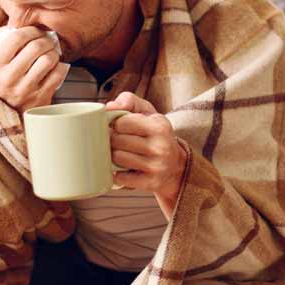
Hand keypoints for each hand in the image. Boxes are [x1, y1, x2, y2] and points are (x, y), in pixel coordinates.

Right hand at [0, 26, 70, 113]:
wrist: (11, 111)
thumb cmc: (5, 76)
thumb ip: (2, 39)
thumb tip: (16, 17)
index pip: (16, 38)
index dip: (30, 30)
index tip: (35, 32)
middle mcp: (8, 79)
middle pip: (35, 47)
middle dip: (45, 40)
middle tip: (47, 40)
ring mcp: (25, 90)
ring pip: (48, 59)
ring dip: (53, 53)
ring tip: (50, 53)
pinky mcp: (40, 98)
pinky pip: (58, 74)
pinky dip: (60, 66)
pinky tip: (55, 66)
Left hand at [106, 92, 187, 216]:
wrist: (175, 165)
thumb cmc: (154, 134)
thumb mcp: (147, 112)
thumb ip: (128, 101)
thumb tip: (109, 107)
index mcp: (160, 126)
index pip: (121, 122)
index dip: (116, 124)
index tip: (120, 127)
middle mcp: (161, 146)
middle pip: (117, 140)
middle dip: (113, 140)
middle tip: (119, 141)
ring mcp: (157, 166)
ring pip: (117, 158)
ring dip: (114, 157)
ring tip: (122, 154)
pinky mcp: (151, 183)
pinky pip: (121, 178)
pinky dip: (118, 174)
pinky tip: (124, 169)